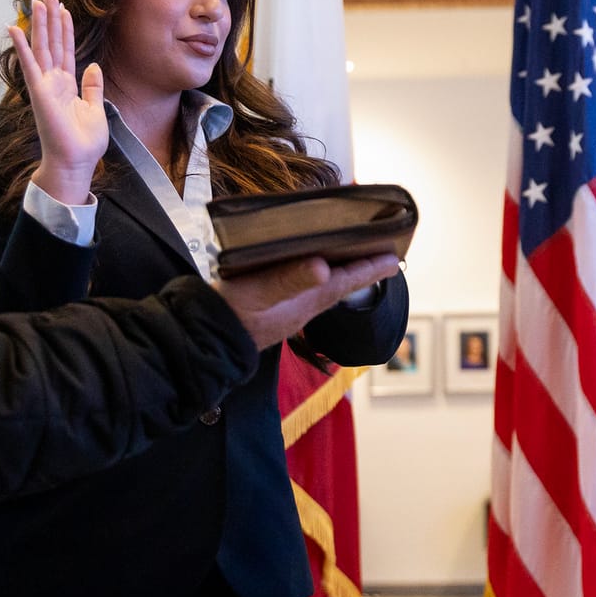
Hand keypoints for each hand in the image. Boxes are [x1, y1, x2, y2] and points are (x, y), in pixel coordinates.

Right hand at [9, 0, 105, 204]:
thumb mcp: (96, 109)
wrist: (75, 163)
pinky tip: (14, 27)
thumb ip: (92, 87)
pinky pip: (28, 65)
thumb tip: (94, 66)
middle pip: (51, 42)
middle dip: (50, 17)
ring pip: (41, 47)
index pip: (65, 49)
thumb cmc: (84, 143)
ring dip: (39, 23)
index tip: (62, 7)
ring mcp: (44, 85)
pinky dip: (21, 46)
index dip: (64, 27)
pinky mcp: (38, 92)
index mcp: (67, 85)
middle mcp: (53, 81)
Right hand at [214, 252, 403, 351]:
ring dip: (341, 272)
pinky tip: (311, 269)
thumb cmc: (229, 316)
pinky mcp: (270, 308)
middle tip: (384, 255)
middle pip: (340, 284)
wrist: (200, 341)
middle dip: (362, 269)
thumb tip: (323, 267)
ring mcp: (286, 310)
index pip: (346, 281)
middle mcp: (301, 307)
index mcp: (304, 302)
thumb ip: (288, 280)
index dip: (369, 269)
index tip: (394, 259)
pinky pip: (303, 287)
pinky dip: (314, 274)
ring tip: (356, 258)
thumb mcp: (258, 293)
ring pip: (323, 287)